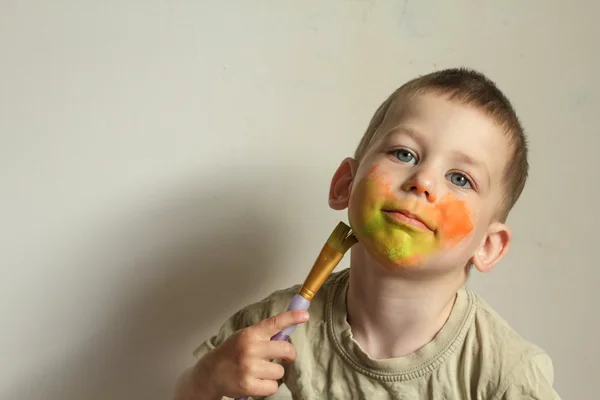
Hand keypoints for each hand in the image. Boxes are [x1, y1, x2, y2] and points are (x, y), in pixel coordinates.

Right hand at [195, 309, 309, 397]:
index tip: (304, 315)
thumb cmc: (231, 353)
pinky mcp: (248, 385)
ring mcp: (249, 367)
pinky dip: (268, 386)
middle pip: (285, 349)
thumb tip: (287, 331)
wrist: (211, 372)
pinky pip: (273, 386)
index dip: (291, 317)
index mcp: (250, 334)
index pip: (274, 323)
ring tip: (261, 371)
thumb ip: (264, 334)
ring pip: (280, 371)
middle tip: (286, 357)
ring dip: (274, 373)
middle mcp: (250, 349)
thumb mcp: (245, 337)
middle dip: (289, 354)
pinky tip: (258, 381)